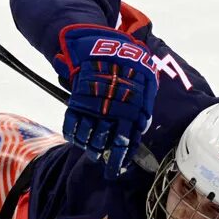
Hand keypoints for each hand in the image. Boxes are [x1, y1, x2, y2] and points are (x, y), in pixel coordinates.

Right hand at [54, 25, 157, 178]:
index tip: (121, 169)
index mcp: (131, 111)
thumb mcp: (146, 84)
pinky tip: (77, 140)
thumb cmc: (129, 65)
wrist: (104, 46)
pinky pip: (72, 125)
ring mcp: (92, 109)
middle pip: (108, 144)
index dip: (123, 158)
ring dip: (91, 149)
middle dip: (108, 160)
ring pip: (89, 138)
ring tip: (93, 154)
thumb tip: (143, 126)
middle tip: (108, 171)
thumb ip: (144, 107)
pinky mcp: (76, 102)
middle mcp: (111, 113)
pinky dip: (73, 135)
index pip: (127, 142)